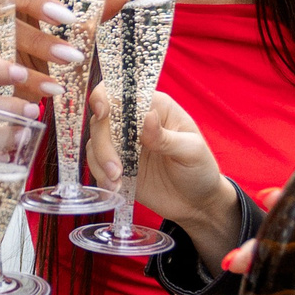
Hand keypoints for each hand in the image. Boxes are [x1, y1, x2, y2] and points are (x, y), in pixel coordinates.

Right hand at [0, 0, 129, 78]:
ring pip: (3, 31)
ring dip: (39, 44)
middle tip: (67, 18)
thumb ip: (93, 3)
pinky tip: (53, 87)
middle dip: (35, 3)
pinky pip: (0, 70)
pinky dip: (30, 80)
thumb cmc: (36, 27)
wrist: (8, 69)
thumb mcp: (63, 13)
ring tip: (71, 57)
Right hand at [89, 88, 237, 250]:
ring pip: (95, 142)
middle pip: (102, 119)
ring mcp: (124, 143)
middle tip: (116, 170)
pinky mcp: (117, 164)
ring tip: (117, 182)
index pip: (122, 91)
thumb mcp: (191, 152)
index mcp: (155, 107)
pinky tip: (115, 188)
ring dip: (100, 163)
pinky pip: (96, 163)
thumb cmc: (199, 170)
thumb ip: (166, 137)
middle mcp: (135, 121)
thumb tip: (147, 117)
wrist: (195, 202)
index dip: (105, 96)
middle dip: (103, 145)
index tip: (102, 113)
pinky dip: (100, 175)